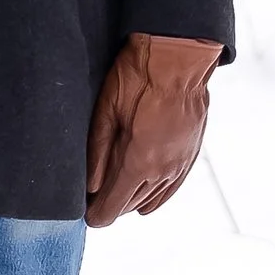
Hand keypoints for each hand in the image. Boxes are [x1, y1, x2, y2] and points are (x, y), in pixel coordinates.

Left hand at [84, 33, 219, 225]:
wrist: (179, 60)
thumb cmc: (138, 78)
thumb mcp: (106, 111)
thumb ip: (97, 152)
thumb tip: (90, 187)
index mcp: (138, 163)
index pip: (113, 207)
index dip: (96, 214)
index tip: (84, 214)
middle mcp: (162, 171)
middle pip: (129, 204)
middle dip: (109, 205)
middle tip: (91, 199)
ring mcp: (179, 165)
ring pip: (150, 198)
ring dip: (130, 199)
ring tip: (112, 194)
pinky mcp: (190, 155)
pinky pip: (170, 188)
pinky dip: (154, 195)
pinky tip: (144, 197)